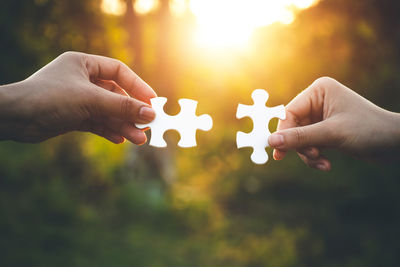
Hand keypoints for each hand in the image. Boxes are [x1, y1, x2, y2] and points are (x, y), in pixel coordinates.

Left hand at [0, 51, 155, 143]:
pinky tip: (120, 139)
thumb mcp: (91, 100)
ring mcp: (78, 99)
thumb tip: (150, 113)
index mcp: (84, 64)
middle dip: (131, 112)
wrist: (15, 118)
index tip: (152, 101)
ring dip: (123, 125)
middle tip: (147, 126)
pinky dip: (108, 130)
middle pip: (115, 95)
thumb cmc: (49, 97)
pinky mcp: (73, 116)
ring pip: (107, 112)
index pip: (119, 71)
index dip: (137, 86)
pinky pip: (97, 122)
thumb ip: (121, 107)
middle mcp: (82, 80)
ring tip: (138, 139)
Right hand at [268, 77, 399, 170]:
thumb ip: (300, 137)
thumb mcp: (332, 134)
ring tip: (322, 162)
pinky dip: (315, 156)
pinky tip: (326, 164)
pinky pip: (309, 144)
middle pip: (293, 127)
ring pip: (300, 138)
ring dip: (308, 154)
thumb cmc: (369, 130)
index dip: (283, 132)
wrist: (396, 143)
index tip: (278, 152)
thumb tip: (271, 142)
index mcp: (319, 91)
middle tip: (311, 157)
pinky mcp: (326, 130)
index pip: (290, 112)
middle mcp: (318, 101)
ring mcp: (321, 116)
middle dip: (301, 146)